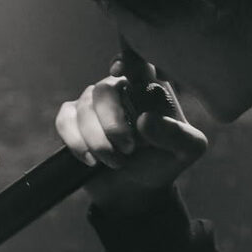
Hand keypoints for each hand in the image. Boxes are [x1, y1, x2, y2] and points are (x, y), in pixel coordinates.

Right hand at [55, 51, 207, 210]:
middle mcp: (118, 88)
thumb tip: (144, 120)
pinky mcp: (73, 120)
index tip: (119, 70)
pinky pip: (65, 120)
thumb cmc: (165, 161)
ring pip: (84, 108)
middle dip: (112, 123)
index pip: (136, 62)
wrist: (137, 189)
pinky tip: (91, 160)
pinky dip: (76, 141)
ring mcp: (93, 103)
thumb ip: (176, 134)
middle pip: (104, 90)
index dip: (125, 61)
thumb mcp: (186, 151)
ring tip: (117, 162)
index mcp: (148, 86)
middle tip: (128, 149)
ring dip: (98, 140)